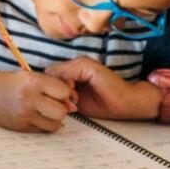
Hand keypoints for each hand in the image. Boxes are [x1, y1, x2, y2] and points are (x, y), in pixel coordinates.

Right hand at [0, 70, 76, 132]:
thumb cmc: (6, 83)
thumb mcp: (26, 76)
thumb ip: (50, 85)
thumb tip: (72, 103)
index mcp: (31, 81)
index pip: (63, 91)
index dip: (64, 91)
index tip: (58, 91)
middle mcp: (29, 99)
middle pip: (62, 110)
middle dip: (61, 107)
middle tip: (53, 103)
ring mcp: (24, 115)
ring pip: (56, 123)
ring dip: (55, 118)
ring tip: (45, 111)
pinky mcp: (21, 127)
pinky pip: (44, 130)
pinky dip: (45, 124)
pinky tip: (36, 116)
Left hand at [45, 58, 161, 121]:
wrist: (126, 103)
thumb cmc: (103, 103)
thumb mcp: (75, 100)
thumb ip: (61, 93)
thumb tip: (43, 94)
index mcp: (72, 71)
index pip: (48, 76)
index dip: (48, 90)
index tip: (57, 105)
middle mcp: (76, 64)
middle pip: (49, 73)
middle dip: (52, 91)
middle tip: (66, 105)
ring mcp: (82, 63)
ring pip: (55, 73)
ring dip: (60, 90)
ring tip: (72, 103)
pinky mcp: (88, 66)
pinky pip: (67, 73)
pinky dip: (67, 87)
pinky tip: (76, 98)